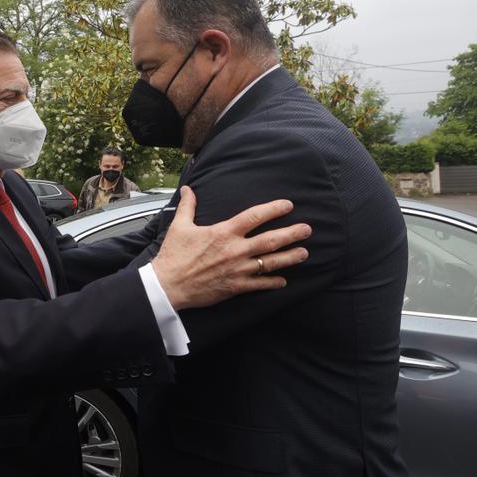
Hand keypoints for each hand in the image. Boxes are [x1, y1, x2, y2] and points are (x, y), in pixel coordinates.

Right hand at [151, 186, 310, 310]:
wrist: (168, 285)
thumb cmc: (173, 256)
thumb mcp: (180, 226)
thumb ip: (188, 206)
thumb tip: (188, 189)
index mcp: (224, 232)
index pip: (255, 216)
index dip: (274, 209)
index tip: (288, 205)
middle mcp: (235, 250)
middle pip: (271, 240)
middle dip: (292, 233)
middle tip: (308, 229)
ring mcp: (238, 270)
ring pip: (271, 262)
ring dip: (290, 257)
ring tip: (304, 253)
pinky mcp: (235, 287)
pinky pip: (260, 284)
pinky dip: (273, 282)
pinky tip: (284, 280)